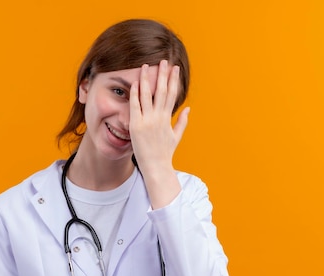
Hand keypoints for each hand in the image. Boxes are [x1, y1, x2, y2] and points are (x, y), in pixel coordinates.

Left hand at [129, 60, 189, 207]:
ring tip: (147, 65)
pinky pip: (135, 106)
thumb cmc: (165, 153)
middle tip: (164, 60)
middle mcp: (159, 117)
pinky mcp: (137, 125)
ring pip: (148, 95)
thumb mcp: (176, 136)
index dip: (173, 80)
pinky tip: (136, 82)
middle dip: (163, 75)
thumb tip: (188, 108)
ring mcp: (147, 121)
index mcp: (168, 118)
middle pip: (162, 91)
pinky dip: (135, 94)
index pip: (172, 94)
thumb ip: (182, 121)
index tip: (175, 68)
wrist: (155, 166)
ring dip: (148, 79)